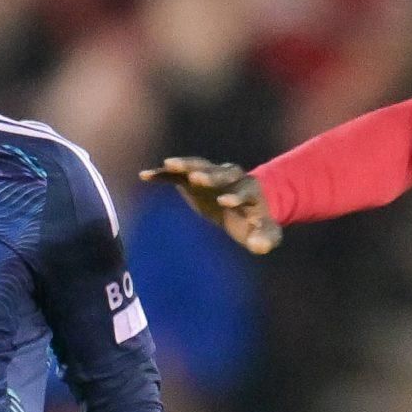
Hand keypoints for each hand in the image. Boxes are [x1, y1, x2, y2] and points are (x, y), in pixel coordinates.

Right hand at [140, 157, 279, 253]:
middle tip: (197, 178)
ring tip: (169, 164)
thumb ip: (265, 238)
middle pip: (221, 172)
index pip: (244, 190)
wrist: (245, 205)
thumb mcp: (266, 233)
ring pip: (199, 165)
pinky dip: (163, 173)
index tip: (225, 202)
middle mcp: (231, 177)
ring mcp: (211, 174)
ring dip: (185, 165)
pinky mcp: (194, 177)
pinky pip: (177, 173)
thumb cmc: (257, 221)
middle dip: (210, 175)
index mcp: (250, 190)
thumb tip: (259, 246)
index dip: (235, 196)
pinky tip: (145, 175)